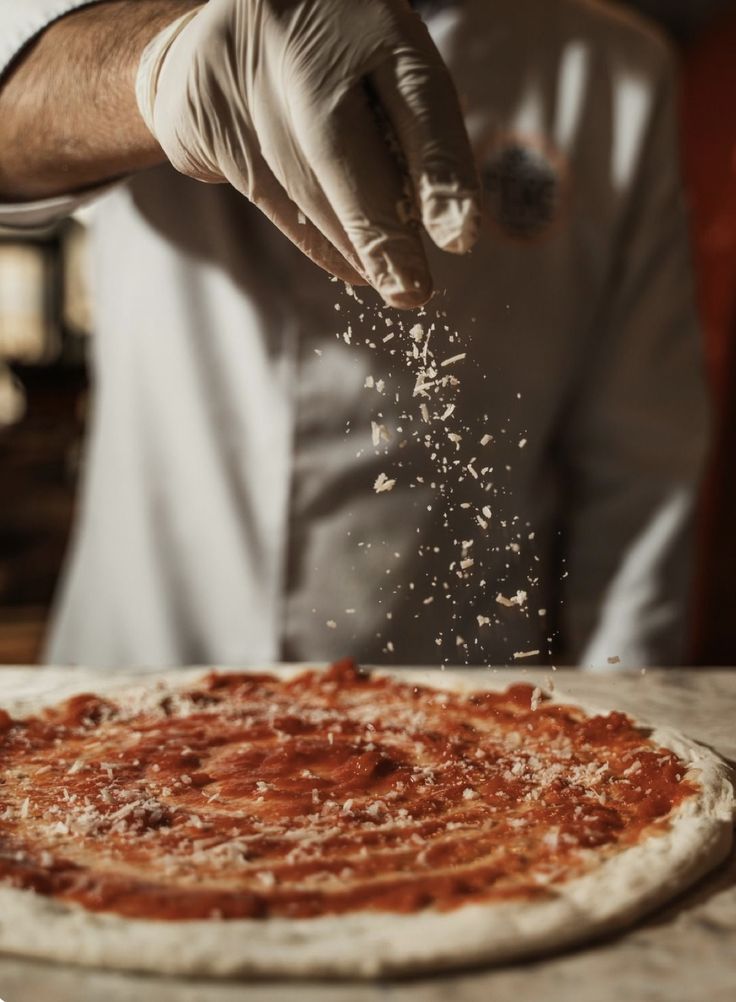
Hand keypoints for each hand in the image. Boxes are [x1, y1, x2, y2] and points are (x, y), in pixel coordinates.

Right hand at [136, 0, 480, 306]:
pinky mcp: (205, 113)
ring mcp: (242, 70)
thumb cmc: (335, 56)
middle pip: (340, 149)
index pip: (415, 96)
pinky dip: (313, 239)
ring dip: (350, 246)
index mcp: (367, 10)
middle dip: (380, 233)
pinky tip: (348, 265)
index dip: (440, 170)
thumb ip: (410, 125)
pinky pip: (266, 195)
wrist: (223, 29)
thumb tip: (445, 227)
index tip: (458, 237)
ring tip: (389, 282)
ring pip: (301, 183)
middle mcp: (299, 34)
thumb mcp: (385, 59)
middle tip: (412, 290)